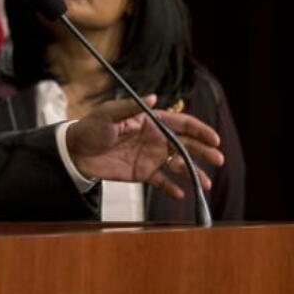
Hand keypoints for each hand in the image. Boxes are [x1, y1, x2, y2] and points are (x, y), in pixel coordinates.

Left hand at [67, 95, 224, 199]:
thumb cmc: (91, 128)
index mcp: (150, 122)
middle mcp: (155, 139)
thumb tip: (155, 98)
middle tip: (218, 160)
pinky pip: (162, 182)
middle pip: (186, 145)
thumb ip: (130, 107)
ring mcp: (151, 157)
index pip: (180, 124)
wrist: (75, 151)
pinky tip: (181, 194)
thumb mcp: (107, 114)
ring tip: (205, 184)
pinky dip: (172, 189)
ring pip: (179, 165)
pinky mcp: (143, 173)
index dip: (199, 130)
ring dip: (194, 173)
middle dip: (204, 152)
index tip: (214, 139)